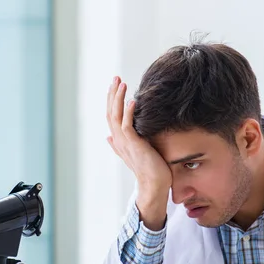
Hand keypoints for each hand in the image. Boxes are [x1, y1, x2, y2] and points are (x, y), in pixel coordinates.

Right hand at [107, 77, 171, 229]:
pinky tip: (131, 100)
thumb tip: (108, 138)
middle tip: (116, 78)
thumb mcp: (133, 153)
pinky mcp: (134, 145)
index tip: (115, 85)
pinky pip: (127, 126)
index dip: (111, 100)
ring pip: (116, 116)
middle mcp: (119, 140)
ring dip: (117, 99)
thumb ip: (120, 144)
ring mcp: (125, 143)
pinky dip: (128, 112)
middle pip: (110, 113)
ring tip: (121, 83)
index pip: (111, 115)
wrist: (154, 185)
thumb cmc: (149, 169)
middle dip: (112, 94)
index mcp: (119, 140)